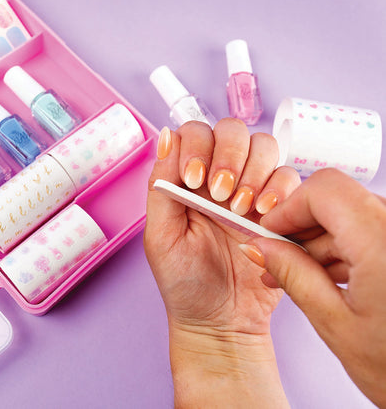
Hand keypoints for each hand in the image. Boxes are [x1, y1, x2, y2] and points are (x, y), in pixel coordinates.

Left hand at [144, 119, 300, 407]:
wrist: (221, 320)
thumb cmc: (185, 280)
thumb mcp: (161, 235)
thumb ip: (162, 185)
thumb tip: (165, 137)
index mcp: (188, 177)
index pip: (196, 132)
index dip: (197, 146)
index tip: (194, 180)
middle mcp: (220, 175)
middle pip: (233, 130)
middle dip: (228, 155)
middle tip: (220, 193)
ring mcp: (252, 188)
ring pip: (264, 146)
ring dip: (254, 170)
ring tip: (241, 208)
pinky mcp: (279, 207)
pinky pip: (290, 177)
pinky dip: (280, 188)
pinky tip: (264, 214)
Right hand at [240, 168, 385, 407]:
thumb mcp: (337, 324)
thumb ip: (293, 276)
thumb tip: (261, 247)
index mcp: (383, 244)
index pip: (324, 190)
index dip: (288, 208)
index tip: (268, 231)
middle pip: (337, 201)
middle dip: (300, 226)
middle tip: (276, 256)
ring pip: (352, 216)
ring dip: (319, 242)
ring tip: (296, 276)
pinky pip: (370, 232)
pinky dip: (343, 249)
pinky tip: (325, 278)